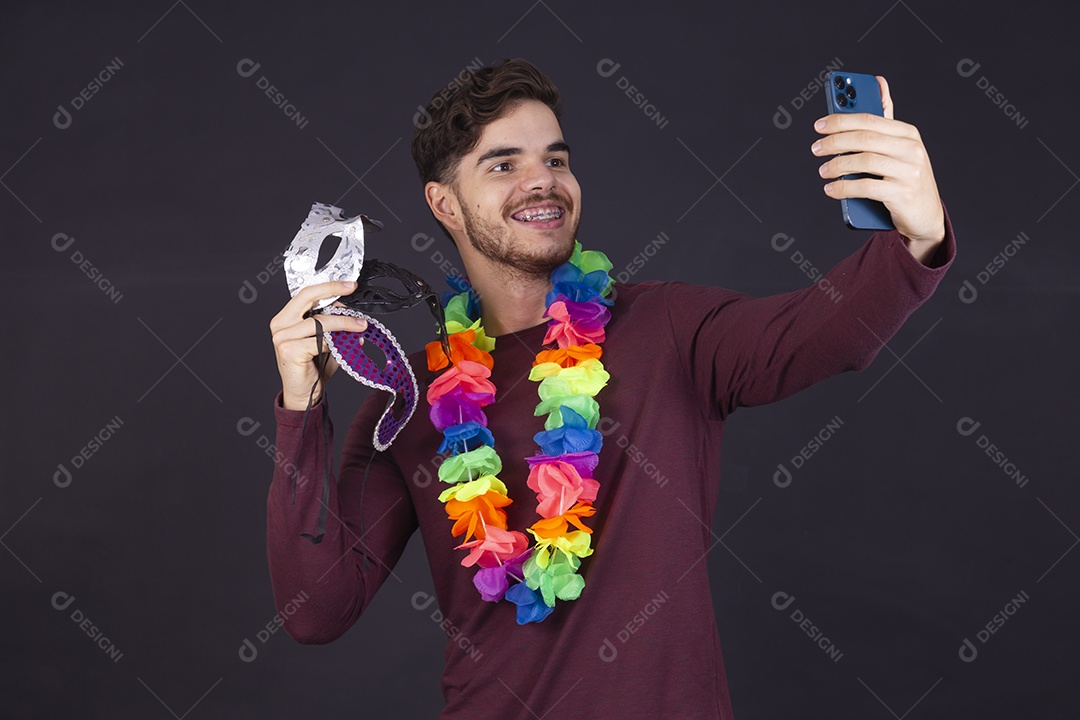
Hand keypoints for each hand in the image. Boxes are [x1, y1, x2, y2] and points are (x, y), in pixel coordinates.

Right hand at [269, 280, 366, 410]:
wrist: (303, 394)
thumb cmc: (312, 367)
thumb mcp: (327, 342)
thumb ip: (337, 329)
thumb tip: (355, 317)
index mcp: (286, 318)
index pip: (306, 294)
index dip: (328, 286)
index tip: (348, 284)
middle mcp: (281, 324)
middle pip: (308, 298)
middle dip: (332, 290)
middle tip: (352, 289)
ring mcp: (282, 337)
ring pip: (319, 321)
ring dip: (344, 322)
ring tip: (360, 326)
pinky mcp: (289, 350)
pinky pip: (319, 341)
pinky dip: (335, 342)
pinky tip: (344, 346)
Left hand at [812, 76, 944, 256]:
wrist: (925, 215)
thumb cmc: (905, 177)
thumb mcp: (898, 148)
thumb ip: (885, 120)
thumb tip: (878, 83)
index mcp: (907, 133)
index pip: (868, 120)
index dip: (840, 120)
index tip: (819, 125)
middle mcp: (911, 149)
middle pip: (864, 139)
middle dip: (834, 142)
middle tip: (816, 148)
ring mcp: (909, 172)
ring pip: (864, 162)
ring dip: (837, 166)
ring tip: (823, 170)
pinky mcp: (902, 194)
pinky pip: (866, 187)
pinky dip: (843, 188)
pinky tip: (831, 189)